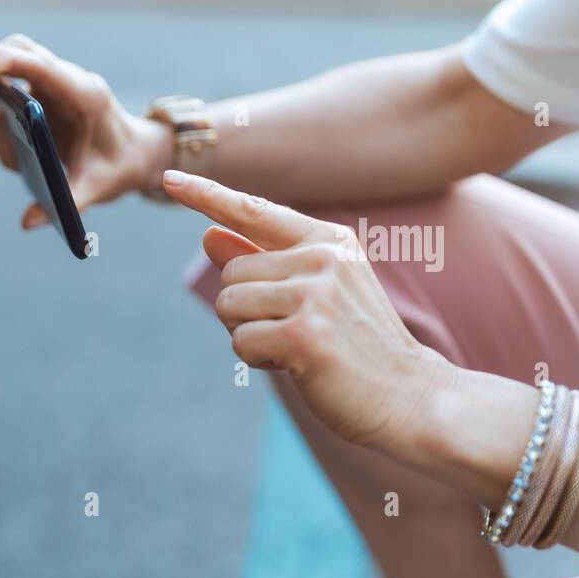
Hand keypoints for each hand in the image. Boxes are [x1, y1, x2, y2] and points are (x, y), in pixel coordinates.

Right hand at [0, 34, 167, 228]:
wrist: (134, 154)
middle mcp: (67, 81)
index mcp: (84, 94)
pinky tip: (23, 156)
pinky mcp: (41, 94)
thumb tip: (27, 222)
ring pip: (10, 68)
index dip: (3, 62)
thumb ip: (67, 202)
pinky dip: (3, 125)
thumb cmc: (118, 167)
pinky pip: (10, 98)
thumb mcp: (98, 188)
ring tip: (17, 157)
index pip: (39, 64)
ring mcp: (52, 85)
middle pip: (17, 49)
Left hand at [162, 169, 452, 451]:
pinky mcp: (305, 333)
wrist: (409, 396)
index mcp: (329, 240)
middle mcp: (324, 257)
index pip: (255, 210)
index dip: (207, 196)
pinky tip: (299, 365)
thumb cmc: (356, 346)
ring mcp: (316, 294)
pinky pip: (240, 341)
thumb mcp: (312, 294)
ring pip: (229, 306)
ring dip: (249, 336)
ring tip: (298, 347)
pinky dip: (257, 360)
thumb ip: (261, 264)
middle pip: (230, 275)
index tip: (169, 180)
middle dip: (245, 312)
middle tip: (294, 332)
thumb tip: (208, 234)